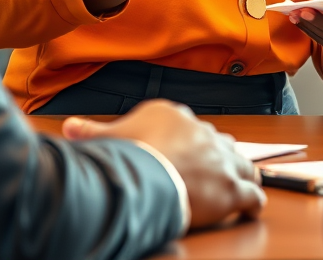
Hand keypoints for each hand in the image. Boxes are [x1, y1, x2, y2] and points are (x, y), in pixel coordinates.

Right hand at [63, 100, 265, 228]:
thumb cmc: (132, 154)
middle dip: (221, 156)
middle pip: (221, 143)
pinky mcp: (232, 188)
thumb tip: (70, 127)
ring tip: (244, 183)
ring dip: (244, 174)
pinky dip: (253, 201)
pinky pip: (252, 195)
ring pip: (244, 164)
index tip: (190, 151)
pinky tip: (251, 206)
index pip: (192, 127)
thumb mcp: (110, 138)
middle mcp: (204, 134)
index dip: (194, 141)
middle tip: (217, 169)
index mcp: (177, 117)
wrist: (151, 174)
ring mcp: (222, 160)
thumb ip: (93, 132)